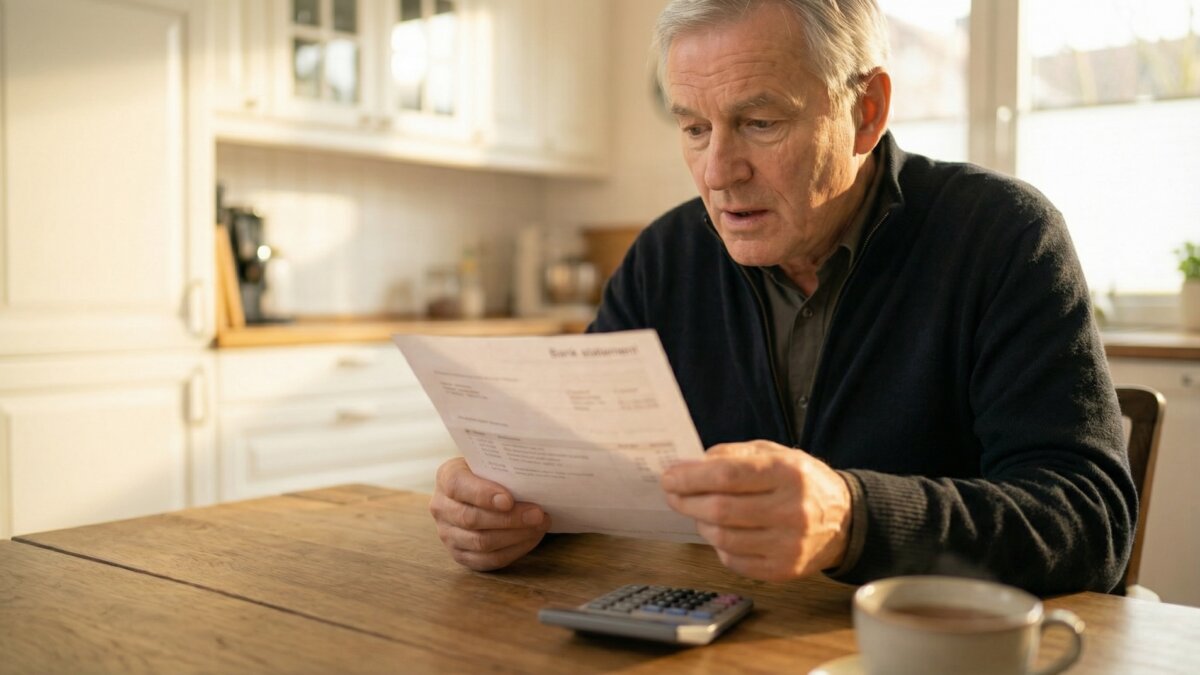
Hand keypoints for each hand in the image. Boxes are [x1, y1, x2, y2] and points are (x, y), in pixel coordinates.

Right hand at [429, 457, 550, 570]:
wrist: (483, 490)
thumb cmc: (492, 473)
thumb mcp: (492, 461)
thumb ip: (503, 466)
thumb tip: (532, 474)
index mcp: (446, 477)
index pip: (458, 486)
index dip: (483, 494)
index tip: (509, 500)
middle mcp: (441, 507)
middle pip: (471, 519)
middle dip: (509, 519)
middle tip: (537, 514)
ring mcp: (448, 534)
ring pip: (481, 543)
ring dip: (515, 536)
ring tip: (540, 525)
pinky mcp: (461, 554)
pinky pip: (488, 560)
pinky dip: (514, 550)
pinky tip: (531, 538)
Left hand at [661, 441, 851, 581]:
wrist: (845, 520)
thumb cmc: (802, 483)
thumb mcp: (775, 454)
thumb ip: (734, 455)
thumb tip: (691, 464)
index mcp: (788, 473)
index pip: (728, 475)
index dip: (691, 477)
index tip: (670, 476)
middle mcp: (792, 510)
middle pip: (721, 509)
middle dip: (686, 500)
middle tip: (673, 494)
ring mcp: (789, 544)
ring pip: (723, 537)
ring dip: (700, 523)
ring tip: (699, 511)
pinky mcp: (783, 570)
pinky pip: (733, 561)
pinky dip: (718, 546)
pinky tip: (721, 531)